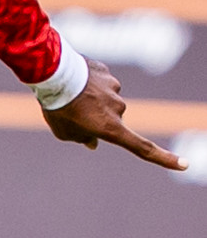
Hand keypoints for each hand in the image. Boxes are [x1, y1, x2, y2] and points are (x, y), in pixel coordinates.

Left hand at [41, 58, 186, 170]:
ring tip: (69, 92)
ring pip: (104, 98)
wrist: (52, 72)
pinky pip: (99, 80)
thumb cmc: (57, 106)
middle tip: (71, 110)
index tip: (184, 165)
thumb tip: (92, 143)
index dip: (164, 159)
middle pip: (110, 118)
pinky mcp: (106, 72)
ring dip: (91, 97)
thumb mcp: (64, 131)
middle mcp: (118, 109)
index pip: (142, 148)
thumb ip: (81, 139)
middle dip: (94, 116)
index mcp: (111, 128)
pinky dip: (88, 82)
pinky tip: (73, 79)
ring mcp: (114, 88)